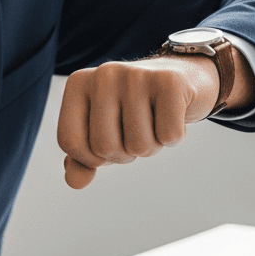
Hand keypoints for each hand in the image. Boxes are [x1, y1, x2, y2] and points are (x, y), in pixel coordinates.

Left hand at [57, 52, 254, 188]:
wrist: (183, 78)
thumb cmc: (137, 109)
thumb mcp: (105, 131)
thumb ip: (84, 157)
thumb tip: (75, 181)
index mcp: (79, 83)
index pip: (71, 142)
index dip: (93, 158)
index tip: (112, 140)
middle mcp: (104, 74)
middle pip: (105, 147)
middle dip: (126, 154)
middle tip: (137, 132)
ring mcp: (137, 75)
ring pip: (139, 146)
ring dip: (152, 146)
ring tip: (156, 122)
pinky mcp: (170, 82)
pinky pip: (169, 136)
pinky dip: (174, 137)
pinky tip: (174, 116)